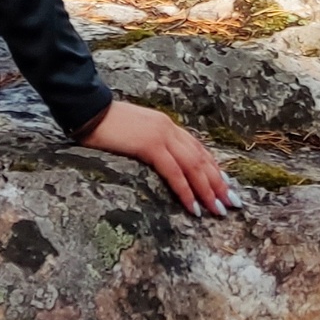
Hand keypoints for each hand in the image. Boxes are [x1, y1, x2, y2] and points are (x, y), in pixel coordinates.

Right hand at [76, 99, 236, 216]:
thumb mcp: (135, 134)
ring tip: (218, 210)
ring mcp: (161, 135)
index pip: (198, 150)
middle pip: (202, 159)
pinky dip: (186, 191)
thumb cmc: (105, 125)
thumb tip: (162, 163)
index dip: (214, 170)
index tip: (226, 187)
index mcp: (167, 125)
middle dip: (219, 183)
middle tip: (232, 203)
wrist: (87, 109)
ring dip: (208, 191)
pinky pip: (174, 172)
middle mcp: (169, 128)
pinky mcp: (149, 145)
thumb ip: (151, 145)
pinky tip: (193, 208)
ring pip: (193, 166)